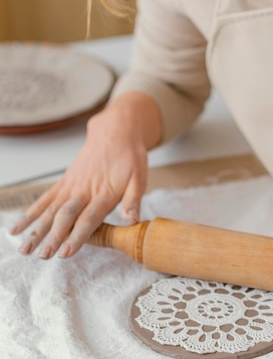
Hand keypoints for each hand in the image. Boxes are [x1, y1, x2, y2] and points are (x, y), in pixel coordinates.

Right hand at [10, 92, 160, 259]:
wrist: (115, 131)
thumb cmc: (130, 156)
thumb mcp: (140, 177)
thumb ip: (133, 200)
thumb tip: (132, 221)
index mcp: (104, 193)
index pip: (89, 218)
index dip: (78, 236)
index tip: (66, 252)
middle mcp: (84, 191)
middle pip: (66, 217)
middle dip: (54, 237)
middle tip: (43, 256)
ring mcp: (71, 186)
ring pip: (51, 210)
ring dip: (37, 230)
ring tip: (25, 249)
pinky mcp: (64, 182)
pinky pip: (45, 199)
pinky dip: (31, 214)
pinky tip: (18, 229)